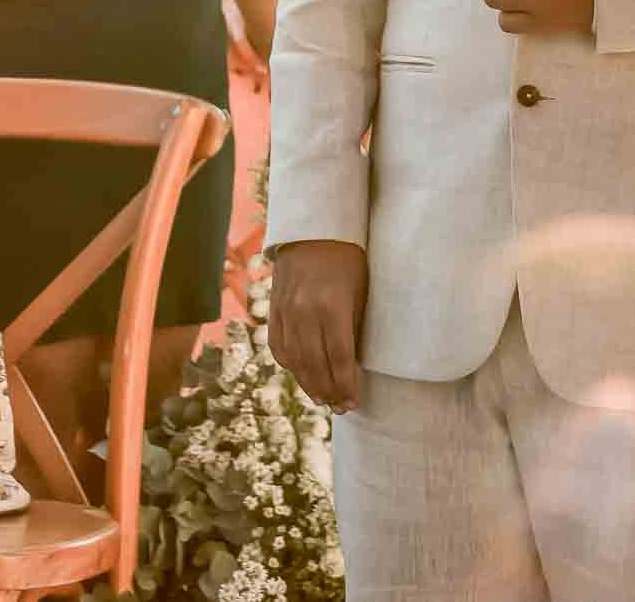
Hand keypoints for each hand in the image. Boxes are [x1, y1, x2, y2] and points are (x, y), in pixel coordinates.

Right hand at [268, 239, 367, 412]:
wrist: (314, 227)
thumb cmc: (349, 257)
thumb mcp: (361, 289)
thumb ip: (354, 325)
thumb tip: (353, 363)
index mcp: (333, 305)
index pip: (340, 358)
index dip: (346, 384)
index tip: (353, 402)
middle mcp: (305, 311)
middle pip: (315, 364)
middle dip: (328, 390)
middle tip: (340, 408)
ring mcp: (285, 310)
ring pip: (294, 359)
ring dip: (308, 383)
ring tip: (322, 398)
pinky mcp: (274, 307)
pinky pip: (278, 344)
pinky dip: (289, 363)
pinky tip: (300, 374)